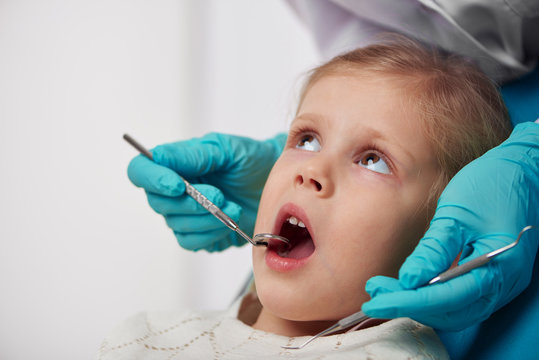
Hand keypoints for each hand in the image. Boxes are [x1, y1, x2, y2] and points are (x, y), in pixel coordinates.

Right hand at [127, 132, 286, 251]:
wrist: (278, 185)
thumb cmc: (251, 160)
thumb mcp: (225, 149)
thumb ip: (193, 154)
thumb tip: (158, 156)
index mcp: (175, 164)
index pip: (141, 172)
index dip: (152, 179)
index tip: (176, 185)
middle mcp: (174, 191)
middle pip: (158, 203)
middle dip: (191, 202)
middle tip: (220, 196)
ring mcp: (185, 215)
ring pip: (177, 225)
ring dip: (206, 218)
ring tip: (233, 207)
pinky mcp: (201, 235)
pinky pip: (192, 242)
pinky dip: (212, 233)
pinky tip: (230, 221)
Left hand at [362, 122, 538, 330]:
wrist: (521, 172)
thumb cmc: (492, 186)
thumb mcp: (457, 214)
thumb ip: (435, 250)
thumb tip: (408, 279)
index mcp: (499, 267)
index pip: (446, 298)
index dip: (408, 302)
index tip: (376, 299)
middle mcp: (503, 284)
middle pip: (450, 311)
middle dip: (409, 306)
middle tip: (374, 294)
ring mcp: (499, 284)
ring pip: (455, 311)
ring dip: (419, 305)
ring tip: (385, 290)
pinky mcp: (491, 278)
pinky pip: (460, 299)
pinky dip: (433, 298)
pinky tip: (410, 287)